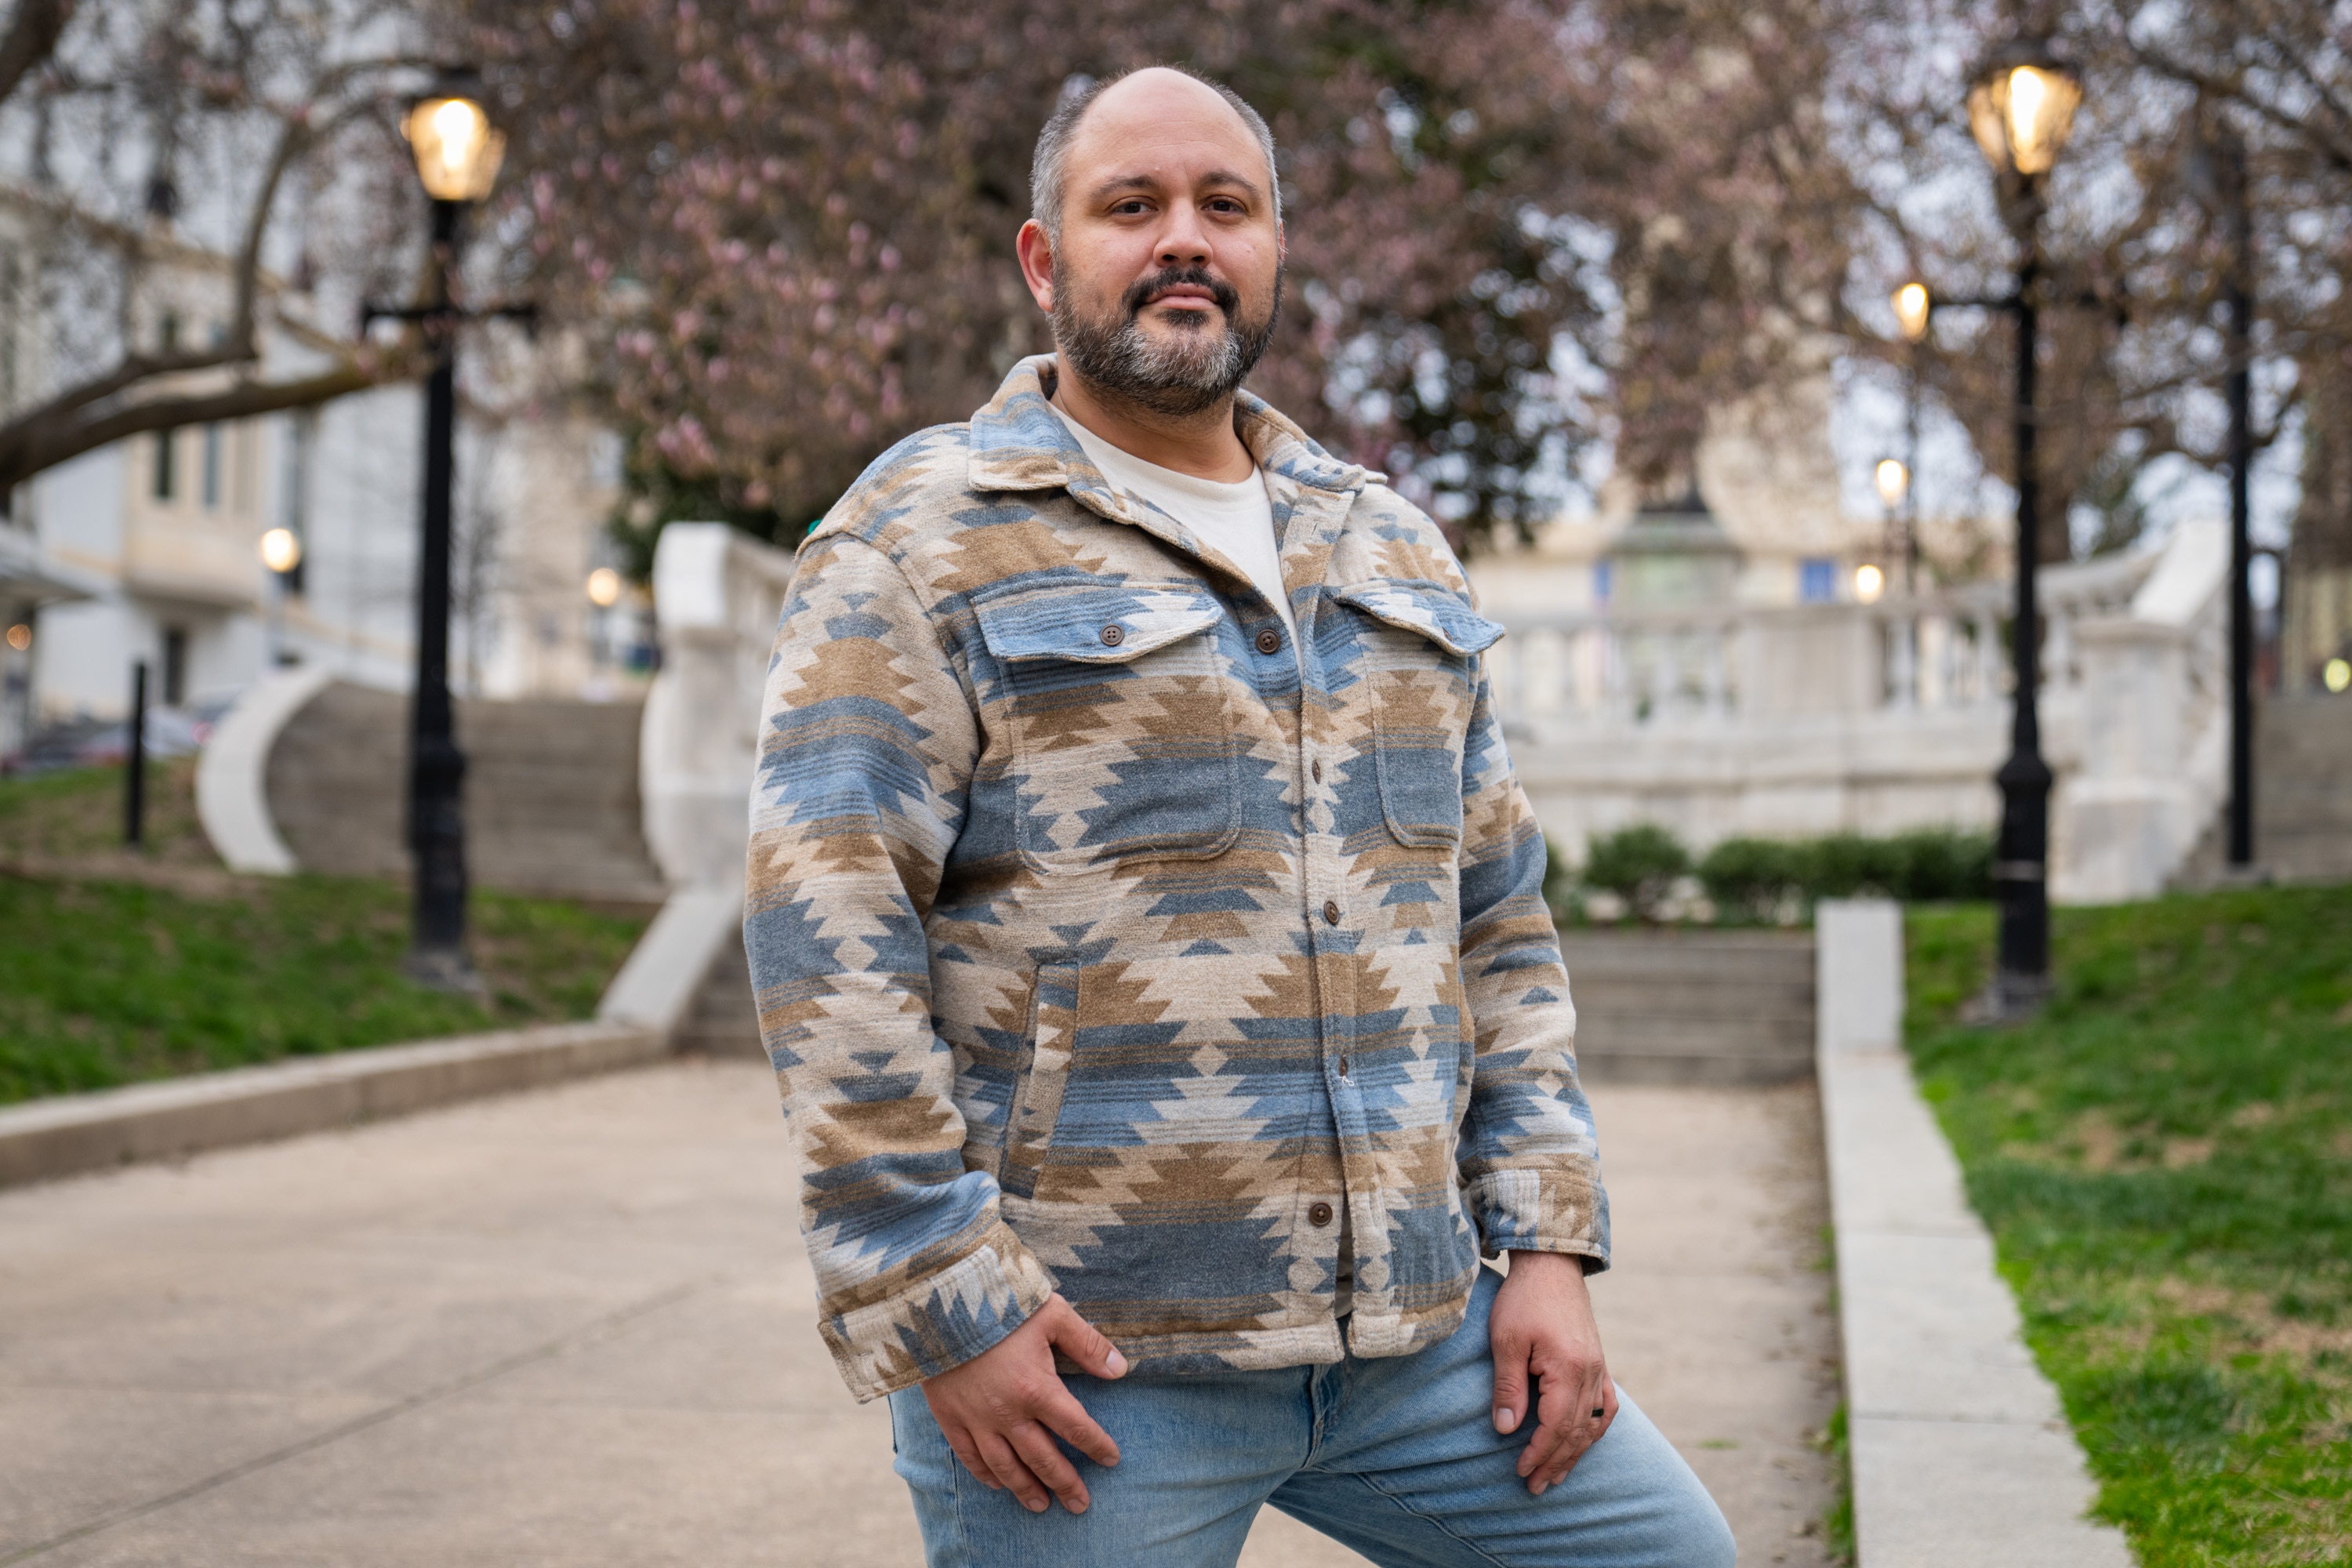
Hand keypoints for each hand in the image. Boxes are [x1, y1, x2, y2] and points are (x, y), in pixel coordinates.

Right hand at [919, 1293, 1127, 1513]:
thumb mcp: (1052, 1314)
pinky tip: (997, 1485)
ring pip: (1005, 1467)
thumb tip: (1121, 1369)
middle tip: (1081, 1504)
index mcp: (1037, 1388)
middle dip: (1065, 1483)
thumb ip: (1087, 1344)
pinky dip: (985, 1475)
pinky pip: (969, 1456)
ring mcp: (976, 1419)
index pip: (1076, 1427)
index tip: (1112, 1459)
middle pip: (1043, 1458)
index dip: (1097, 1446)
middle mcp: (1008, 1413)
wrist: (938, 1302)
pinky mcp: (949, 1417)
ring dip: (1026, 1489)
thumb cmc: (1000, 1303)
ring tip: (1042, 1506)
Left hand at [1489, 1250, 1616, 1495]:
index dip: (1539, 1452)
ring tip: (1556, 1475)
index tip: (1521, 1471)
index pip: (1557, 1425)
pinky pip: (1606, 1405)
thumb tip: (1505, 1429)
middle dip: (1555, 1461)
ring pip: (1594, 1423)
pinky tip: (1585, 1442)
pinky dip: (1596, 1429)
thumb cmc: (1522, 1299)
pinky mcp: (1599, 1362)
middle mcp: (1591, 1372)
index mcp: (1568, 1367)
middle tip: (1534, 1486)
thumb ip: (1508, 1386)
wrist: (1550, 1265)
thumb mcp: (1505, 1341)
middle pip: (1577, 1431)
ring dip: (1576, 1452)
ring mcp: (1599, 1367)